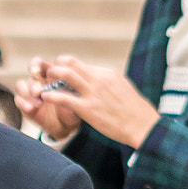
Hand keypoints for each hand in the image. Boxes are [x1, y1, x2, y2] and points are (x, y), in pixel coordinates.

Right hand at [17, 58, 82, 141]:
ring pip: (21, 85)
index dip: (36, 65)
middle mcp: (38, 82)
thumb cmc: (71, 109)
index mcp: (50, 75)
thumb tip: (67, 89)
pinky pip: (18, 100)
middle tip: (38, 92)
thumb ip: (70, 94)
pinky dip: (23, 103)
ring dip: (27, 93)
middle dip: (33, 83)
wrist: (65, 126)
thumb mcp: (74, 100)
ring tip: (38, 103)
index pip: (39, 64)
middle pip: (30, 75)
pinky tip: (31, 109)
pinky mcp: (25, 104)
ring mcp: (30, 93)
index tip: (37, 71)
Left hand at [24, 55, 157, 151]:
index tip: (60, 74)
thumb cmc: (134, 111)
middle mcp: (99, 78)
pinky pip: (63, 98)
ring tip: (45, 84)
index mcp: (107, 73)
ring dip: (51, 76)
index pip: (79, 63)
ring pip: (65, 74)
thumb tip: (97, 79)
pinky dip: (50, 95)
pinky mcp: (88, 109)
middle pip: (70, 62)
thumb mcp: (122, 87)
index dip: (66, 67)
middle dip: (55, 66)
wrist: (143, 126)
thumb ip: (107, 82)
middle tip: (49, 75)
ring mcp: (93, 93)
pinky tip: (44, 97)